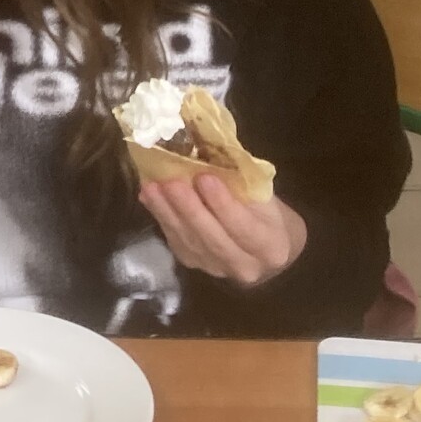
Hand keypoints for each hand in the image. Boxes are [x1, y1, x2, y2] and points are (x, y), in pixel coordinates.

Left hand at [139, 174, 306, 285]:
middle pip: (212, 238)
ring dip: (167, 212)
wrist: (268, 249)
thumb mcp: (268, 199)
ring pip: (189, 242)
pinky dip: (160, 217)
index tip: (206, 178)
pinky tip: (149, 197)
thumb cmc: (270, 216)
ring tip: (152, 186)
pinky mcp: (194, 265)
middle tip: (171, 181)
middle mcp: (244, 266)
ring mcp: (216, 269)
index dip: (223, 204)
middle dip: (188, 209)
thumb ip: (244, 184)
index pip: (244, 228)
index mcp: (271, 247)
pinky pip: (175, 242)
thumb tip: (210, 152)